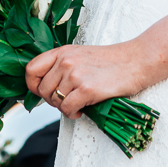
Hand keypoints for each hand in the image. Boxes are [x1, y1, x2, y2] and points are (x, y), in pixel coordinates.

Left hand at [26, 42, 146, 118]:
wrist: (136, 61)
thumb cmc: (110, 61)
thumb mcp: (81, 55)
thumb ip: (62, 67)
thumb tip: (46, 89)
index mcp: (62, 52)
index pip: (31, 70)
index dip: (33, 85)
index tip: (43, 92)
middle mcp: (65, 61)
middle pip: (42, 90)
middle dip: (53, 100)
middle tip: (67, 100)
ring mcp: (75, 75)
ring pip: (54, 101)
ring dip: (64, 107)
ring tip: (77, 104)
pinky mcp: (87, 89)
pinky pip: (67, 109)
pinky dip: (73, 114)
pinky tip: (82, 110)